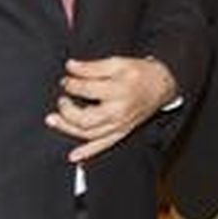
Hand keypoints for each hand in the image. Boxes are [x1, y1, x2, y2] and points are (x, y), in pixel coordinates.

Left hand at [46, 56, 178, 162]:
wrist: (162, 86)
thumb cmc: (141, 74)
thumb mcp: (118, 62)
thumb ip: (93, 66)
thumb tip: (71, 67)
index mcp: (118, 91)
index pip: (86, 90)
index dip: (71, 83)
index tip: (66, 78)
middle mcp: (118, 111)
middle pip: (85, 118)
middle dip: (67, 110)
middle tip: (61, 99)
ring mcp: (119, 125)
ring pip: (89, 134)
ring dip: (68, 129)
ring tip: (54, 120)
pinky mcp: (121, 132)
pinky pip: (103, 145)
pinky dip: (88, 152)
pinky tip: (74, 156)